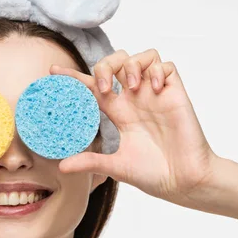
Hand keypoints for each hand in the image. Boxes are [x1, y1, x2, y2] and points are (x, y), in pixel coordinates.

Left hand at [50, 49, 217, 204]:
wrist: (184, 181)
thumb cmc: (154, 174)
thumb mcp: (117, 166)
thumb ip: (91, 162)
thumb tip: (61, 166)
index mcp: (120, 113)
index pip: (93, 87)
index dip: (74, 77)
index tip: (53, 72)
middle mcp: (136, 99)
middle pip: (116, 62)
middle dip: (105, 66)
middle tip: (105, 88)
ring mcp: (156, 94)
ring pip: (141, 57)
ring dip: (131, 65)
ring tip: (130, 86)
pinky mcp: (175, 94)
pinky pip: (166, 66)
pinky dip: (157, 70)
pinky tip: (154, 89)